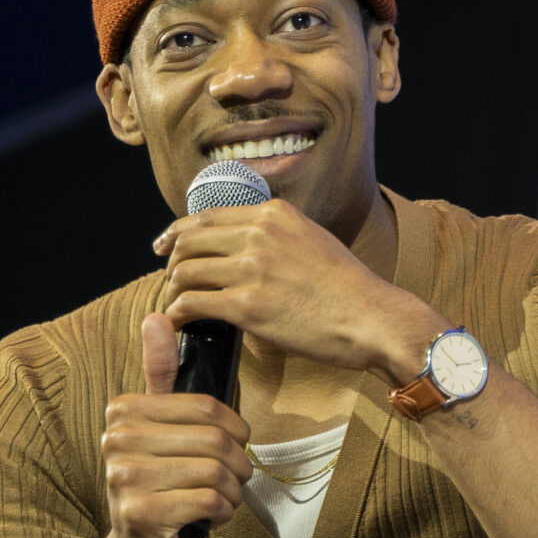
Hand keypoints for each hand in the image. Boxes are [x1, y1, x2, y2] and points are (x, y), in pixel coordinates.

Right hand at [99, 314, 251, 537]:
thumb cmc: (163, 480)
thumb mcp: (164, 424)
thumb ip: (162, 373)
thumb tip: (158, 316)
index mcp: (123, 410)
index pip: (206, 407)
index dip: (235, 430)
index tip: (232, 447)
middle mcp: (116, 440)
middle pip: (214, 441)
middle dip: (236, 466)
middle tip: (231, 481)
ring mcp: (124, 478)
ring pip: (215, 473)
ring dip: (230, 492)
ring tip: (217, 500)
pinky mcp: (141, 513)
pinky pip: (210, 501)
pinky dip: (221, 513)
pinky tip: (206, 519)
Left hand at [154, 199, 442, 381]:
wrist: (372, 318)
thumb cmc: (348, 288)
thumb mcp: (313, 238)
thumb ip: (277, 235)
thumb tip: (244, 245)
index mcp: (273, 214)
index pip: (207, 215)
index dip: (177, 232)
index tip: (165, 247)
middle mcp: (259, 234)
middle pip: (189, 241)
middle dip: (172, 263)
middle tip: (170, 283)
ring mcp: (252, 268)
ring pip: (185, 272)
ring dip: (172, 291)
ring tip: (175, 307)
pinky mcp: (247, 306)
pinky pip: (192, 304)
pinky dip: (178, 314)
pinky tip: (179, 323)